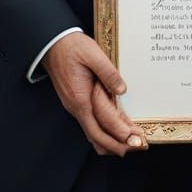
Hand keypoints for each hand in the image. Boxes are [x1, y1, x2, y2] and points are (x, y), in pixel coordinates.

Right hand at [42, 32, 145, 155]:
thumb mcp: (93, 55)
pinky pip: (91, 124)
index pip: (101, 124)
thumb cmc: (72, 48)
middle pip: (96, 136)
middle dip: (117, 145)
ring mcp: (76, 106)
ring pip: (93, 133)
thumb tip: (122, 90)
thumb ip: (108, 73)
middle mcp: (76, 107)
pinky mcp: (78, 102)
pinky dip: (104, 133)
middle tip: (139, 146)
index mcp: (80, 98)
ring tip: (131, 144)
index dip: (118, 134)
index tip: (135, 139)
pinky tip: (116, 133)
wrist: (53, 44)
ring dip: (111, 141)